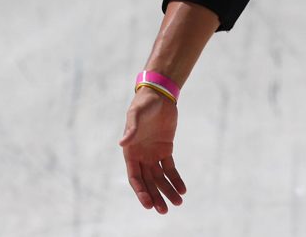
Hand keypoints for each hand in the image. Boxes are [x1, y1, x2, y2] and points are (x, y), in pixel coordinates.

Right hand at [119, 87, 186, 213]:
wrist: (159, 95)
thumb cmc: (143, 103)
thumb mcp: (136, 114)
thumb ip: (131, 128)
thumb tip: (122, 143)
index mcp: (130, 151)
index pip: (134, 177)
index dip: (141, 192)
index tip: (148, 204)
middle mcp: (141, 156)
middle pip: (148, 182)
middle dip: (155, 197)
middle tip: (164, 210)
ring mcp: (153, 154)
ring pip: (160, 178)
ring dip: (167, 191)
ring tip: (178, 202)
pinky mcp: (166, 150)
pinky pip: (170, 168)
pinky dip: (176, 179)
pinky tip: (182, 189)